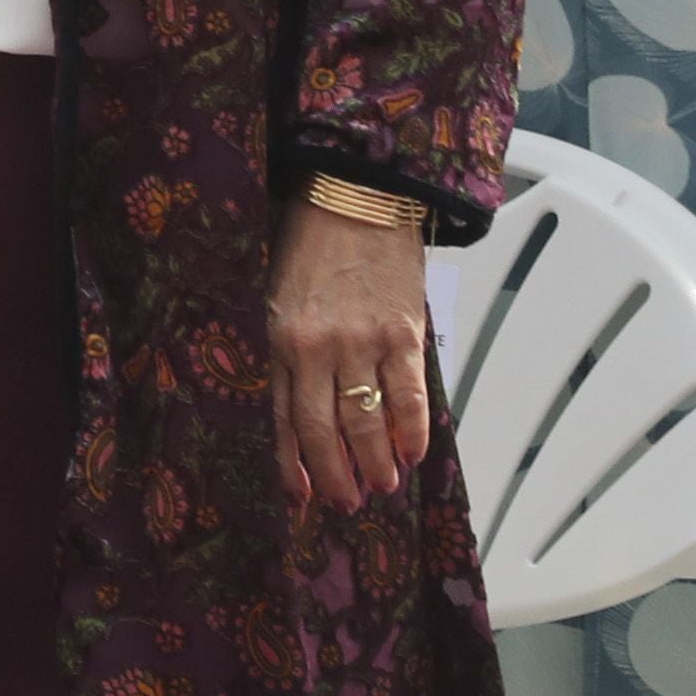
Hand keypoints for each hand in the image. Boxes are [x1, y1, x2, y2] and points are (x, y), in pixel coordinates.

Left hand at [270, 195, 434, 513]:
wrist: (356, 194)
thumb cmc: (314, 242)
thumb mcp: (282, 297)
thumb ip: (293, 351)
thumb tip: (311, 408)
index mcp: (281, 338)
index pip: (284, 417)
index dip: (293, 464)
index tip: (303, 498)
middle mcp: (317, 347)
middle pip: (325, 431)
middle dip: (336, 476)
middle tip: (349, 502)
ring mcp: (361, 342)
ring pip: (368, 423)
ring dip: (376, 464)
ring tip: (383, 486)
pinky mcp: (403, 333)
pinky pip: (410, 397)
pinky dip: (414, 432)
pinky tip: (414, 454)